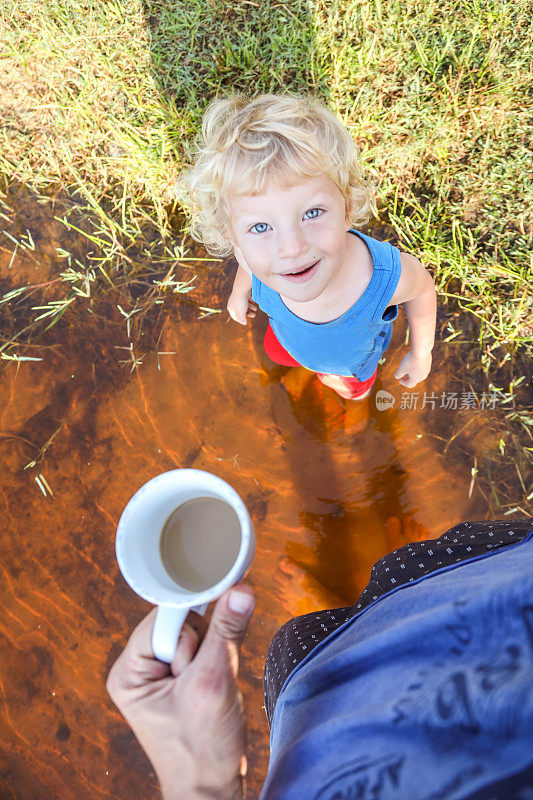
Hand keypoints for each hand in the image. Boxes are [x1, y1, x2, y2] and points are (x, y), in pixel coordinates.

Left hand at [107, 586, 255, 799]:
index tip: (212, 631)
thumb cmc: (201, 751)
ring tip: (211, 688)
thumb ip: (226, 632)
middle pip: (180, 623)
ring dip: (213, 654)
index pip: (163, 617)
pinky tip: (213, 686)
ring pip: (196, 634)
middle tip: (206, 680)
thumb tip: (240, 591)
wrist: (211, 789)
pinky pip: (203, 649)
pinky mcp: (179, 678)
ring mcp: (159, 673)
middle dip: (203, 646)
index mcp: (128, 671)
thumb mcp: (213, 684)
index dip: (191, 627)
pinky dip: (216, 661)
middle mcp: (139, 668)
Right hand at [227, 290, 256, 325]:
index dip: (241, 320)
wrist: (242, 288)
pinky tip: (253, 301)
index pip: (235, 316)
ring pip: (245, 305)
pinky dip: (251, 301)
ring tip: (256, 308)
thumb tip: (244, 323)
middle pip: (241, 311)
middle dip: (249, 313)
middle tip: (254, 315)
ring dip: (251, 307)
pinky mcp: (243, 293)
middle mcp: (233, 303)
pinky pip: (247, 299)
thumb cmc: (241, 302)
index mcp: (231, 308)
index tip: (246, 322)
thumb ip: (243, 319)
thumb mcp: (242, 313)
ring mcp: (238, 298)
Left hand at [394, 350, 431, 387]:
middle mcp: (423, 376)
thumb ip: (398, 374)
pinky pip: (421, 366)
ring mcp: (427, 369)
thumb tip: (397, 376)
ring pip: (418, 372)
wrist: (421, 349)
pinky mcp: (428, 362)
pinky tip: (413, 359)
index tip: (399, 379)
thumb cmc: (410, 360)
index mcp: (416, 379)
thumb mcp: (401, 368)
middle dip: (408, 376)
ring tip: (407, 365)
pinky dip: (416, 365)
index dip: (403, 382)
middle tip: (402, 372)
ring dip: (412, 370)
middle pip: (414, 379)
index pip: (409, 384)